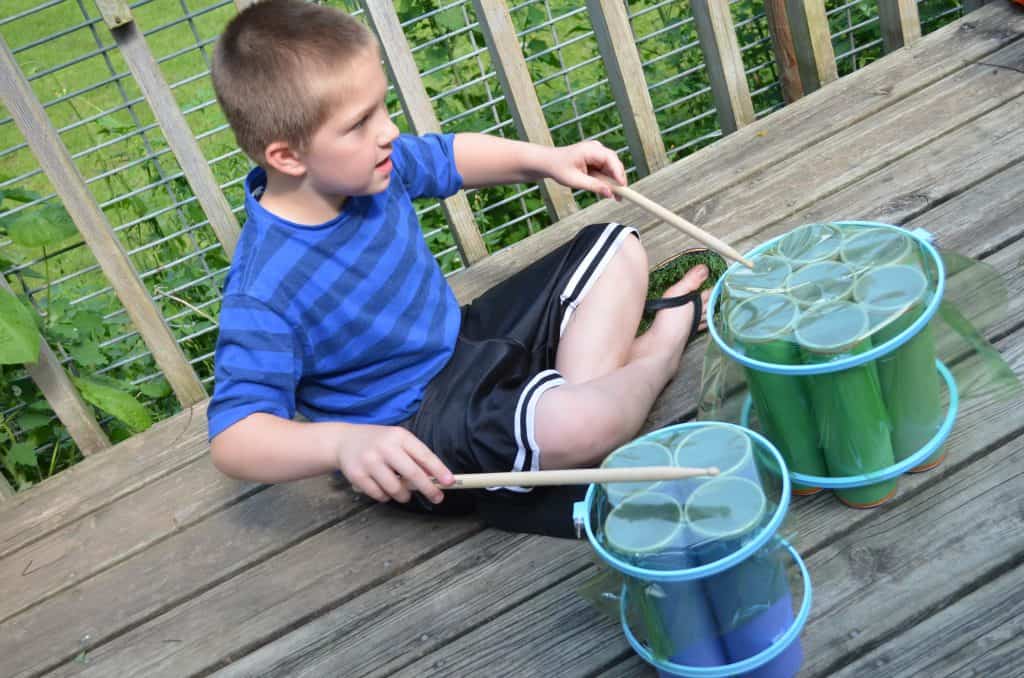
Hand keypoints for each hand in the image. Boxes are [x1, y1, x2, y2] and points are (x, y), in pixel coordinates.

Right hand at [334, 425, 453, 503]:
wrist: (344, 441)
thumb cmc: (378, 442)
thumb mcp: (398, 440)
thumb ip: (416, 456)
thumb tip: (436, 478)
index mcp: (399, 436)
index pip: (423, 455)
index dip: (439, 470)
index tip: (450, 482)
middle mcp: (384, 447)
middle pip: (412, 473)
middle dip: (428, 488)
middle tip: (437, 497)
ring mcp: (369, 461)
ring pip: (396, 489)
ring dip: (405, 495)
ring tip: (404, 493)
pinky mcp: (357, 475)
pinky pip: (380, 495)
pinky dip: (386, 496)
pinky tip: (384, 488)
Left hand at [547, 140, 626, 199]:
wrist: (548, 162)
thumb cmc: (558, 168)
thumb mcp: (575, 181)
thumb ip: (594, 186)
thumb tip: (609, 193)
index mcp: (590, 150)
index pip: (611, 160)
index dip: (619, 173)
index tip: (623, 186)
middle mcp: (596, 148)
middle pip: (614, 163)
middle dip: (619, 180)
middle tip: (621, 196)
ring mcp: (596, 153)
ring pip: (611, 167)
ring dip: (613, 181)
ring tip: (616, 196)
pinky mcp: (596, 159)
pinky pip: (606, 169)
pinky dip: (607, 180)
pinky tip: (608, 190)